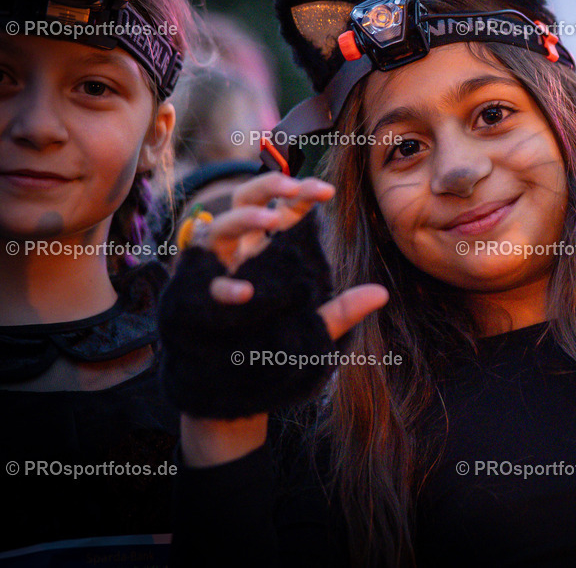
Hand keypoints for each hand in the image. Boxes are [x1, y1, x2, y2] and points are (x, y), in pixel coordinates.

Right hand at [179, 173, 387, 466]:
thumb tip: (382, 294)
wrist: (233, 390)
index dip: (301, 193)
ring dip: (245, 219)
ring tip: (273, 219)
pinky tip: (244, 294)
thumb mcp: (314, 329)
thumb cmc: (272, 347)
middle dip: (267, 185)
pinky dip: (223, 286)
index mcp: (267, 251)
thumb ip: (342, 310)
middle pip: (243, 200)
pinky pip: (202, 284)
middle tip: (294, 185)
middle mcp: (238, 253)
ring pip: (218, 228)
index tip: (326, 190)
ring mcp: (213, 272)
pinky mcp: (194, 299)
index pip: (283, 209)